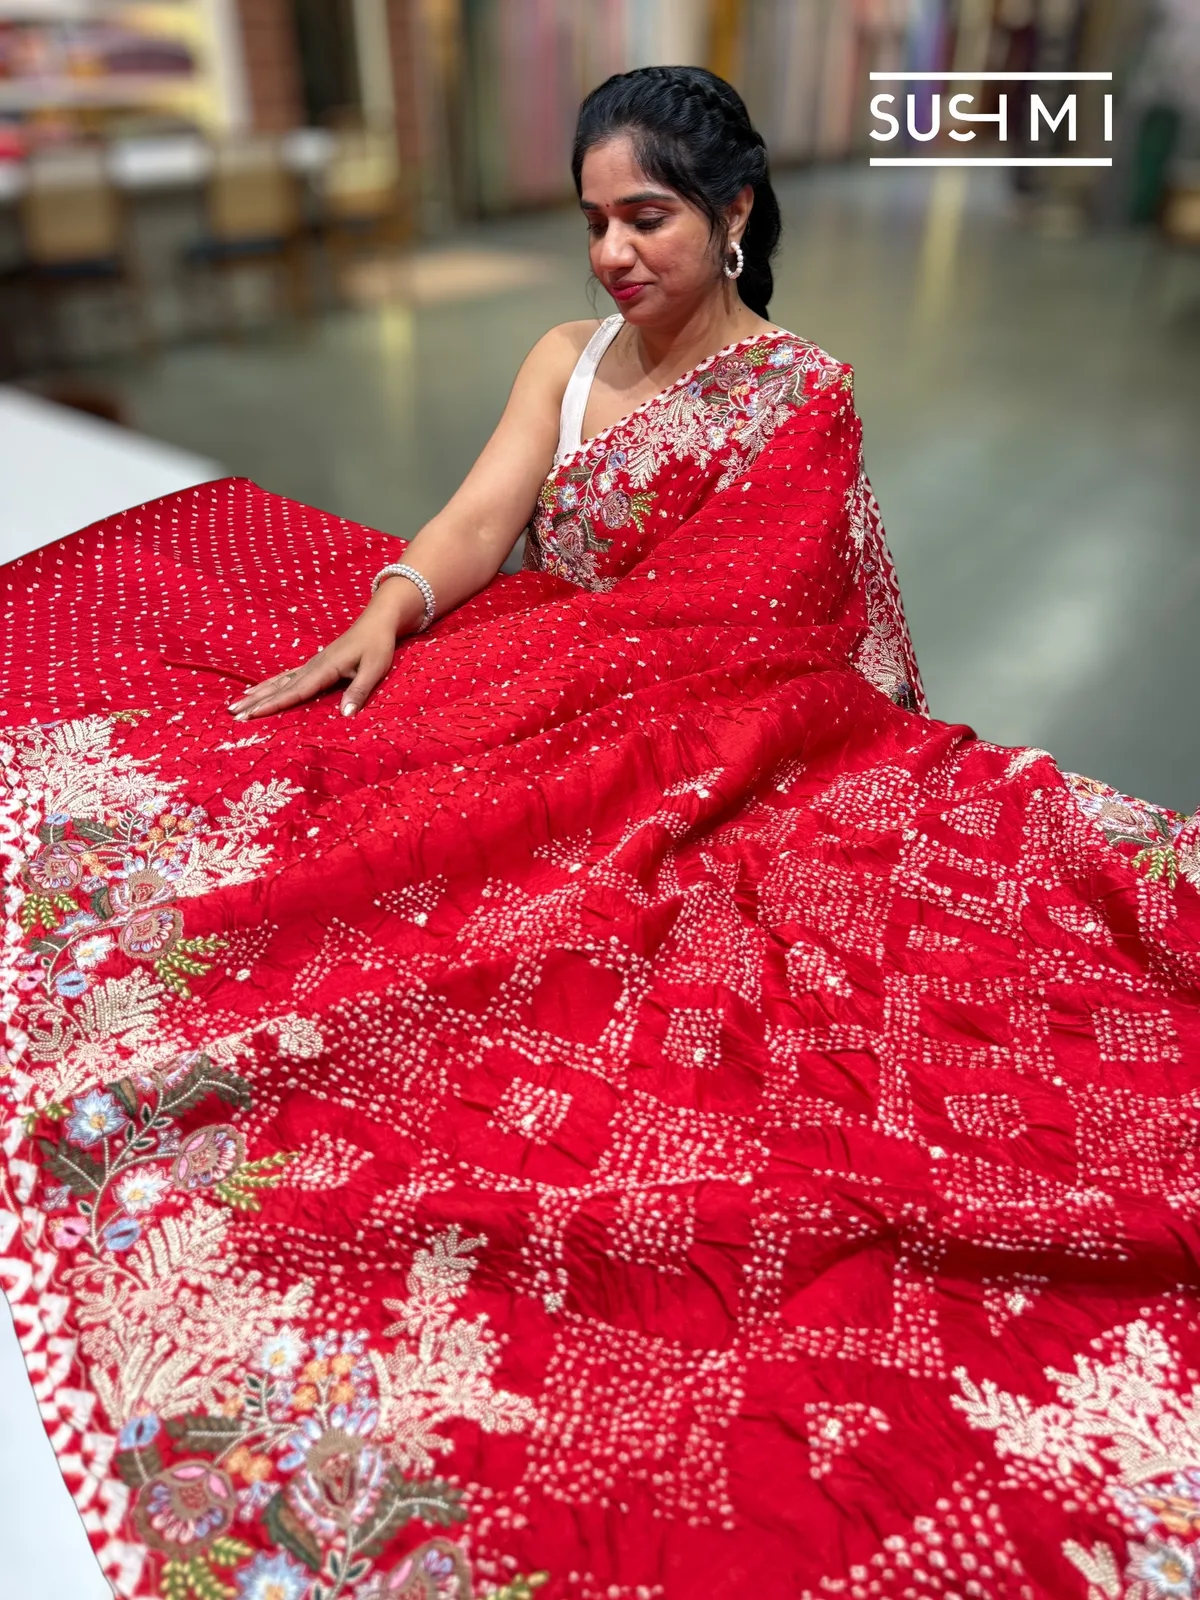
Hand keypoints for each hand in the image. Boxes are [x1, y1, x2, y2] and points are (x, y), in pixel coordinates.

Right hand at [227, 588, 414, 720]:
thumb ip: (359, 691)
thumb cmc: (378, 646)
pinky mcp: (313, 664)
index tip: (254, 714)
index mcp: (326, 668)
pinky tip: (255, 690)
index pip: (296, 691)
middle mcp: (313, 665)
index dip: (274, 704)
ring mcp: (311, 664)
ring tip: (235, 705)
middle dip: (256, 701)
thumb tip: (345, 715)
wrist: (377, 622)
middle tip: (233, 712)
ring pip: (278, 681)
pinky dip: (269, 685)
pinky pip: (285, 676)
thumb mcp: (374, 669)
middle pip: (280, 687)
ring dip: (257, 694)